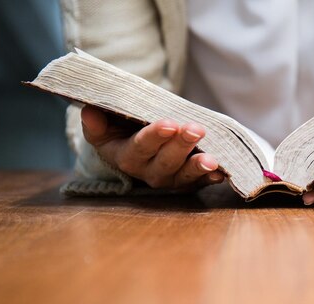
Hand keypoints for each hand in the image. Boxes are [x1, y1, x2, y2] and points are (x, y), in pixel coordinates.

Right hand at [80, 105, 223, 189]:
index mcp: (126, 156)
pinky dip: (211, 178)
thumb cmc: (119, 129)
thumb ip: (96, 121)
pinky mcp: (187, 182)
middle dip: (181, 145)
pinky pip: (200, 182)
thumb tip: (90, 111)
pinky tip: (223, 173)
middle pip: (166, 162)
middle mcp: (148, 172)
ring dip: (199, 167)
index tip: (169, 123)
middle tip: (195, 129)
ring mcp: (170, 179)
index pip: (140, 147)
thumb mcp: (102, 125)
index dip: (154, 137)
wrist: (133, 143)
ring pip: (184, 176)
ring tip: (212, 160)